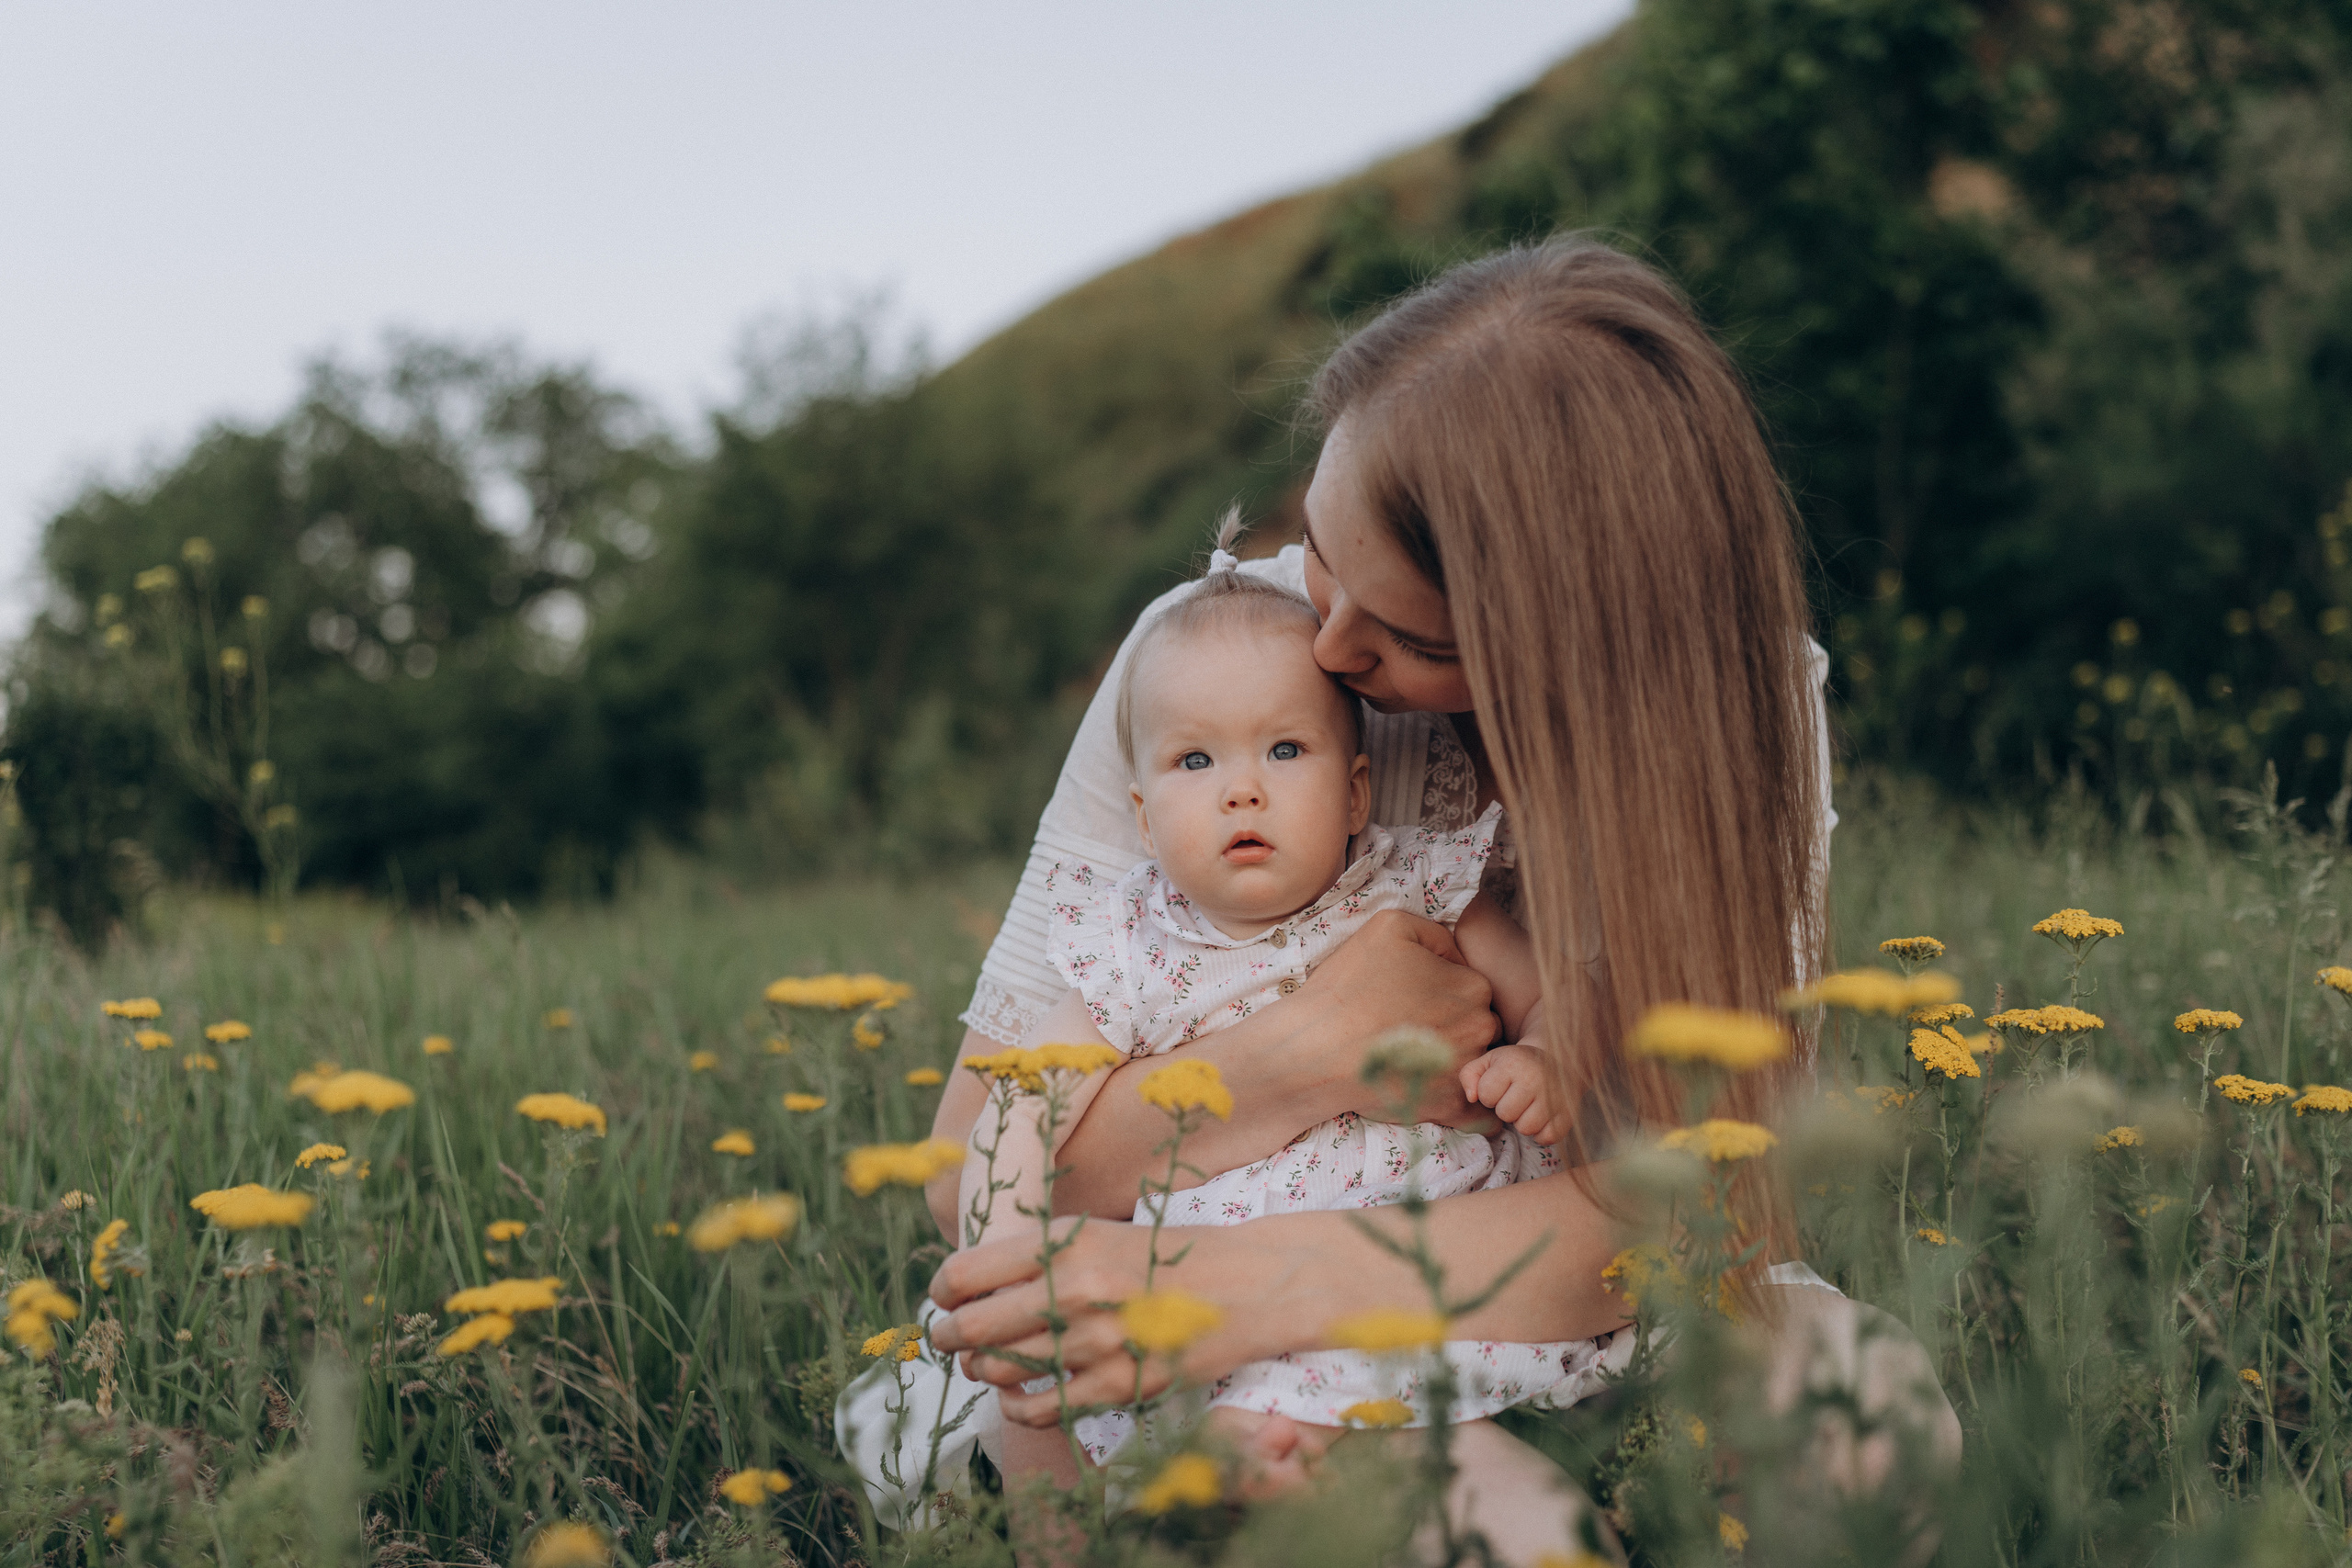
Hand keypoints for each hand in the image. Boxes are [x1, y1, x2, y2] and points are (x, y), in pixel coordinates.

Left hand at [929, 1219, 1179, 1423]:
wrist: (1245, 1285)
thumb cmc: (1162, 1255)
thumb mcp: (1096, 1233)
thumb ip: (1036, 1257)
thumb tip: (964, 1289)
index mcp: (1065, 1242)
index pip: (964, 1274)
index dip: (941, 1291)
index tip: (945, 1297)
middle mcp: (1074, 1290)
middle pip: (969, 1328)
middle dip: (946, 1336)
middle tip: (947, 1337)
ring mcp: (1095, 1343)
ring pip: (998, 1370)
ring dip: (980, 1369)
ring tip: (984, 1361)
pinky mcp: (1118, 1386)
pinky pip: (1038, 1409)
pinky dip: (1015, 1406)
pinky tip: (1017, 1395)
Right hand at [1303, 910, 1498, 1124]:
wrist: (1314, 1049)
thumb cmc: (1348, 986)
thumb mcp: (1391, 927)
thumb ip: (1435, 933)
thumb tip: (1455, 952)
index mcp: (1473, 986)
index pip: (1470, 984)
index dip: (1440, 986)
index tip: (1409, 995)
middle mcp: (1480, 1029)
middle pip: (1476, 1023)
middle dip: (1451, 1022)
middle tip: (1408, 1024)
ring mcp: (1466, 1070)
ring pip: (1470, 1060)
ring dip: (1449, 1058)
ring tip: (1406, 1055)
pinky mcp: (1448, 1106)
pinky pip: (1470, 1107)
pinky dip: (1455, 1099)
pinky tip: (1423, 1086)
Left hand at [1458, 1043, 1561, 1143]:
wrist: (1558, 1060)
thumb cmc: (1516, 1064)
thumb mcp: (1489, 1060)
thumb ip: (1469, 1075)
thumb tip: (1472, 1098)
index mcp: (1514, 1063)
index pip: (1485, 1095)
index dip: (1488, 1094)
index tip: (1500, 1086)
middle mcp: (1536, 1079)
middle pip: (1505, 1114)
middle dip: (1505, 1108)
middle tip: (1515, 1097)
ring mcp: (1555, 1097)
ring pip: (1525, 1129)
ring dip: (1522, 1121)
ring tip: (1527, 1106)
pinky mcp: (1568, 1115)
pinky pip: (1546, 1138)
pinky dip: (1541, 1132)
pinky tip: (1541, 1116)